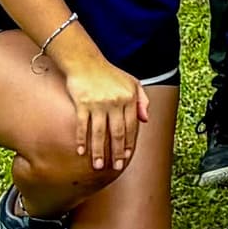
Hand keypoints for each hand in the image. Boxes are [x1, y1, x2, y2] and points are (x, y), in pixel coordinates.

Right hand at [59, 45, 142, 173]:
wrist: (86, 62)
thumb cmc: (109, 74)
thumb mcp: (132, 82)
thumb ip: (142, 100)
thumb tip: (146, 120)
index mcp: (129, 98)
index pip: (131, 126)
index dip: (130, 143)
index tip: (127, 157)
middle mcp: (116, 102)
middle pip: (117, 132)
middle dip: (117, 152)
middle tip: (115, 167)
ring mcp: (98, 103)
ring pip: (100, 133)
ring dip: (99, 151)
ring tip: (97, 165)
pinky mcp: (82, 103)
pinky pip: (82, 125)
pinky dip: (82, 139)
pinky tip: (81, 151)